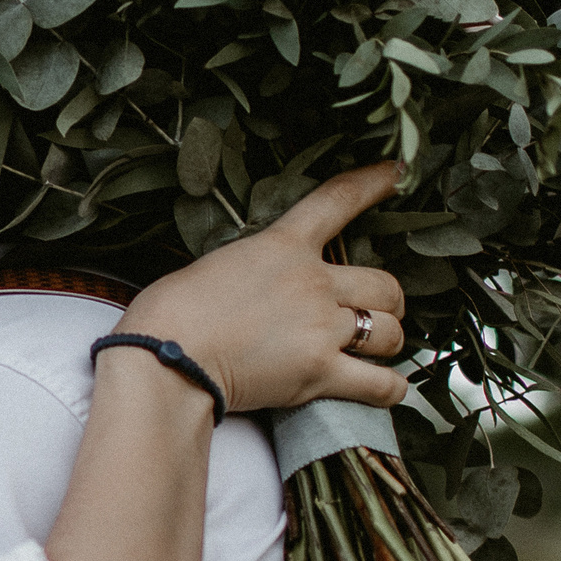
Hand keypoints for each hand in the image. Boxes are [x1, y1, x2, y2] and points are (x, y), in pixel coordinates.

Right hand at [120, 164, 411, 414]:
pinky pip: (379, 383)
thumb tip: (258, 291)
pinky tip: (388, 388)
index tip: (397, 171)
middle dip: (389, 301)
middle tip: (380, 314)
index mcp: (282, 246)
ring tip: (376, 353)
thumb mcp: (215, 267)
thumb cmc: (169, 315)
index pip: (338, 201)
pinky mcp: (318, 374)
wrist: (164, 358)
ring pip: (389, 333)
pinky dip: (389, 388)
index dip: (374, 182)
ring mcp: (320, 329)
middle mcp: (312, 283)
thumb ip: (254, 270)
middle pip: (384, 285)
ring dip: (388, 343)